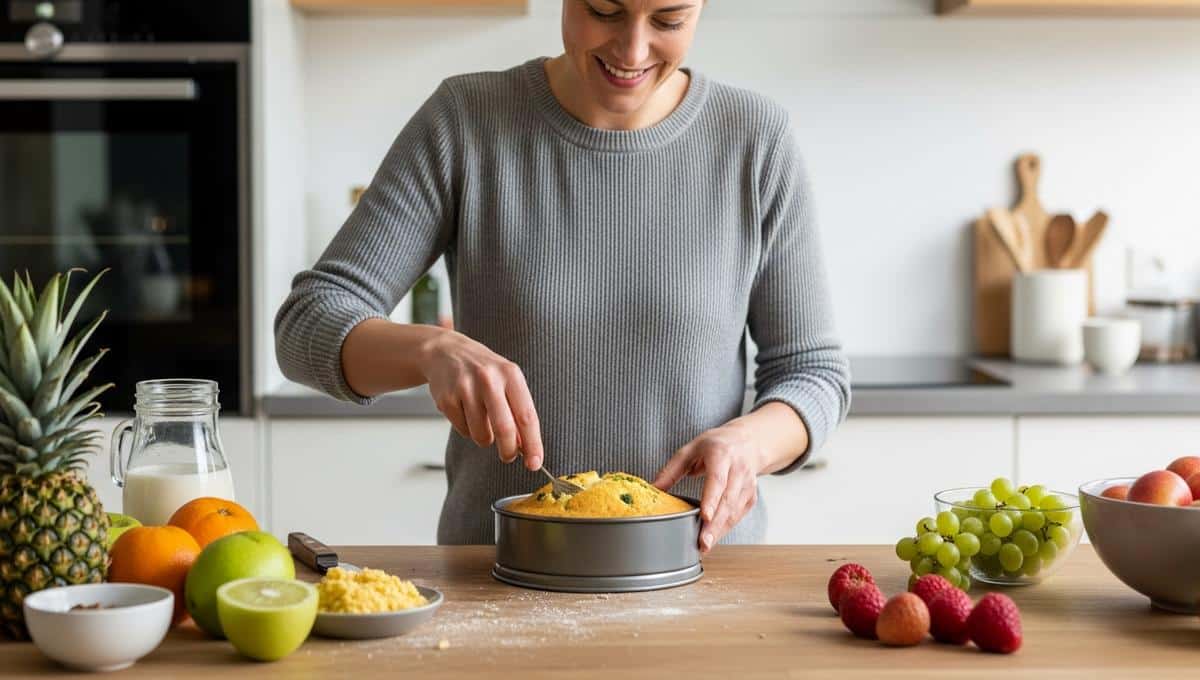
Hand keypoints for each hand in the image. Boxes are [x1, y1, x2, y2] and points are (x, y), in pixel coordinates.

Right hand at [420, 330, 543, 469]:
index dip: (533, 443)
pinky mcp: (446, 398)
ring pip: (481, 434)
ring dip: (484, 437)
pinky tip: (464, 410)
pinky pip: (463, 430)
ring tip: (481, 419)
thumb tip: (526, 447)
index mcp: (510, 374)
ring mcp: (465, 388)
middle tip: (508, 456)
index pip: (527, 415)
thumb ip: (518, 410)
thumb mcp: (506, 381)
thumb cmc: (484, 372)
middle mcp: (488, 379)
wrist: (445, 352)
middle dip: (508, 450)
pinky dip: (467, 429)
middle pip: (504, 428)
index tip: (535, 463)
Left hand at [652, 422, 764, 553]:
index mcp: (721, 455)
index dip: (712, 499)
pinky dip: (726, 528)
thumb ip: (671, 470)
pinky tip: (714, 538)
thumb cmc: (717, 445)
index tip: (705, 516)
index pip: (718, 480)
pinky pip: (738, 516)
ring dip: (720, 531)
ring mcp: (747, 484)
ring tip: (705, 546)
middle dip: (715, 524)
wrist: (747, 442)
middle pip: (727, 500)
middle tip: (703, 543)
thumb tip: (653, 489)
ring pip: (734, 511)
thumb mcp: (690, 449)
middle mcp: (738, 470)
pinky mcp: (750, 496)